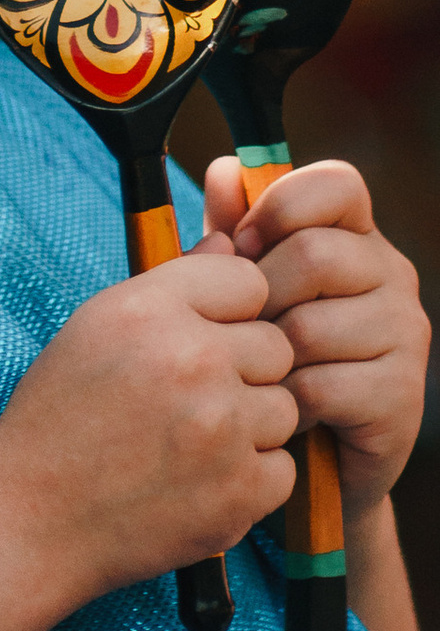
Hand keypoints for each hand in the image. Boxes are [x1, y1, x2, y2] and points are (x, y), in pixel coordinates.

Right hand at [0, 245, 295, 607]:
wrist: (35, 518)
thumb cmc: (60, 416)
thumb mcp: (98, 326)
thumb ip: (174, 284)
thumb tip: (232, 241)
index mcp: (150, 308)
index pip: (247, 279)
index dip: (230, 311)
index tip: (203, 337)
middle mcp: (192, 359)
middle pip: (277, 345)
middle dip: (247, 370)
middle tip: (196, 398)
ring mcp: (221, 429)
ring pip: (285, 408)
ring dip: (251, 426)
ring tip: (193, 441)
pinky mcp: (240, 493)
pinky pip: (283, 469)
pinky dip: (250, 479)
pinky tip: (200, 481)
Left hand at [204, 154, 429, 521]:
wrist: (308, 458)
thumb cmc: (267, 351)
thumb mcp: (243, 284)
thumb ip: (232, 229)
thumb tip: (224, 172)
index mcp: (357, 234)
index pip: (338, 183)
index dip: (280, 205)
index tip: (241, 244)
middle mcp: (394, 275)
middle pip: (314, 255)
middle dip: (259, 295)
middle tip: (242, 328)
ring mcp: (407, 335)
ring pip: (311, 327)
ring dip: (268, 357)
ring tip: (262, 374)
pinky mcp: (403, 396)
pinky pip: (320, 386)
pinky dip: (286, 403)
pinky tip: (284, 411)